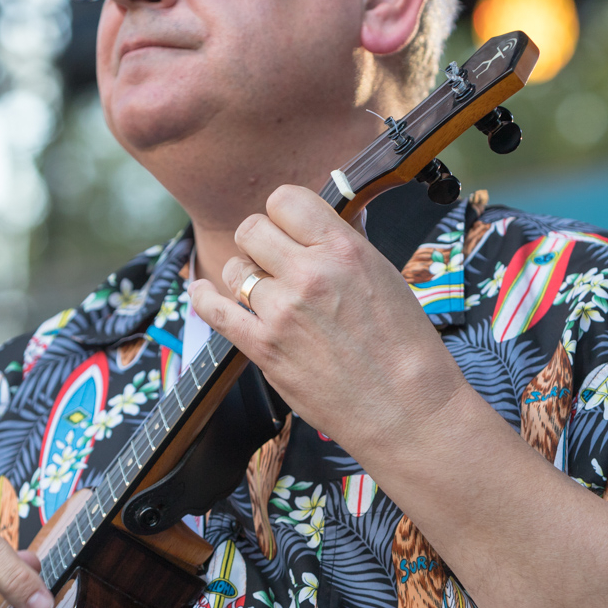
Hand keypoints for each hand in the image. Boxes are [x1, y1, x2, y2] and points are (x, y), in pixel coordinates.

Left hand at [187, 185, 468, 456]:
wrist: (406, 408)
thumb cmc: (404, 345)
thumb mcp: (383, 275)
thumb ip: (341, 247)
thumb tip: (313, 225)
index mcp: (343, 249)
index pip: (286, 199)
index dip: (283, 212)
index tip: (287, 227)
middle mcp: (309, 275)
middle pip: (251, 229)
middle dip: (259, 241)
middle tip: (272, 259)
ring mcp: (282, 312)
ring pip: (234, 269)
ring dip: (244, 275)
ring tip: (263, 291)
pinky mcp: (264, 348)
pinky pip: (214, 311)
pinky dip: (203, 297)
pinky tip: (201, 291)